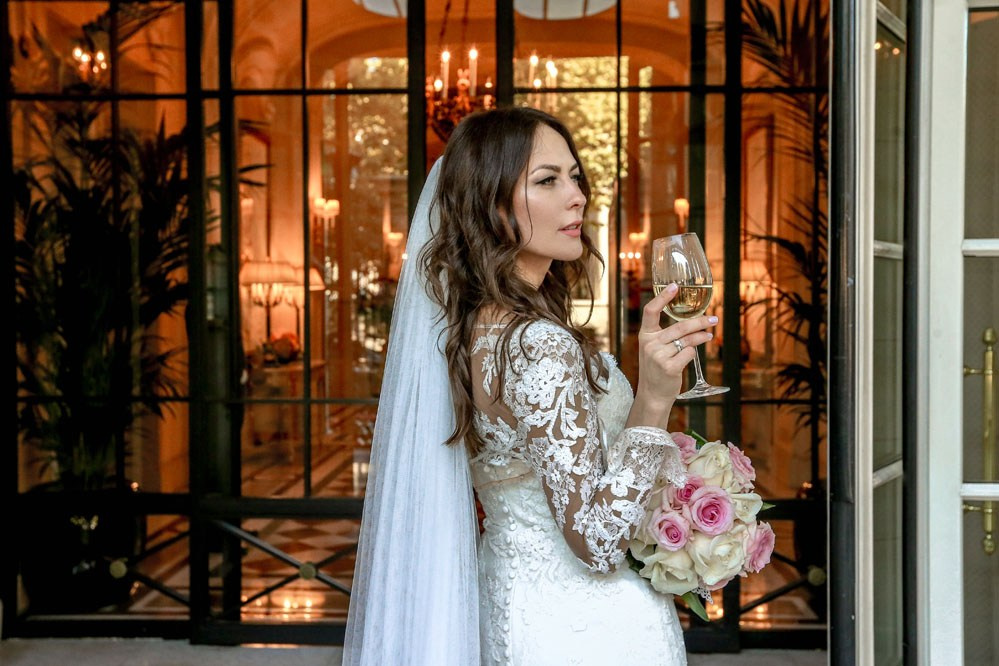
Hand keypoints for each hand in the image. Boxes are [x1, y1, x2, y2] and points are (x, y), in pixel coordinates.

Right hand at [627, 283, 717, 427]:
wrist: (653, 394)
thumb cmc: (657, 368)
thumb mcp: (655, 349)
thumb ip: (667, 335)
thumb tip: (694, 320)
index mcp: (645, 335)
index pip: (650, 311)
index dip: (662, 297)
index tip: (674, 286)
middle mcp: (650, 344)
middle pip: (680, 327)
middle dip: (700, 321)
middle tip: (713, 319)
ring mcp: (658, 356)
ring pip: (688, 340)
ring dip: (701, 337)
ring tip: (708, 335)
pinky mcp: (669, 367)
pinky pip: (689, 354)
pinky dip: (693, 354)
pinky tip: (689, 357)